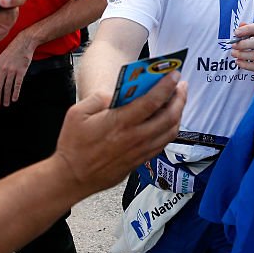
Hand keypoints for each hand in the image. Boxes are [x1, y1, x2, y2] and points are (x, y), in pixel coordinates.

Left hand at [0, 34, 35, 107]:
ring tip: (6, 103)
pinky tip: (15, 97)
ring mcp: (12, 70)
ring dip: (6, 97)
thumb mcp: (1, 57)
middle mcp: (3, 69)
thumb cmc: (13, 49)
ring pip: (7, 87)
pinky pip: (17, 84)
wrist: (24, 42)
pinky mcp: (21, 71)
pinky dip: (15, 93)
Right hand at [55, 72, 185, 194]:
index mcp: (120, 122)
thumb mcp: (78, 113)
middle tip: (181, 85)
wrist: (72, 177)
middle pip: (169, 116)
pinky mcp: (140, 161)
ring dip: (178, 113)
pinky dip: (171, 129)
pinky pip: (163, 143)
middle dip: (179, 98)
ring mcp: (140, 151)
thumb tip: (118, 92)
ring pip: (170, 131)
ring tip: (178, 101)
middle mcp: (135, 137)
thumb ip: (100, 97)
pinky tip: (168, 120)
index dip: (167, 86)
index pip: (152, 101)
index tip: (175, 75)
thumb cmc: (73, 145)